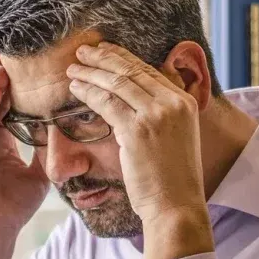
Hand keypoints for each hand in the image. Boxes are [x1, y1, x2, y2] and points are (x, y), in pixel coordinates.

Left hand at [66, 43, 213, 258]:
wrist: (176, 207)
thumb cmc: (171, 180)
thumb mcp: (177, 138)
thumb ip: (163, 115)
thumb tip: (139, 101)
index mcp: (185, 102)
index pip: (149, 70)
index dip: (124, 57)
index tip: (105, 51)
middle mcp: (173, 103)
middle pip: (132, 70)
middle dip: (104, 57)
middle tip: (83, 51)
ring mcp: (156, 116)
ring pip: (117, 82)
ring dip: (91, 72)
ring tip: (72, 68)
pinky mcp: (137, 131)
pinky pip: (106, 103)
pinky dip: (88, 92)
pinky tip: (74, 89)